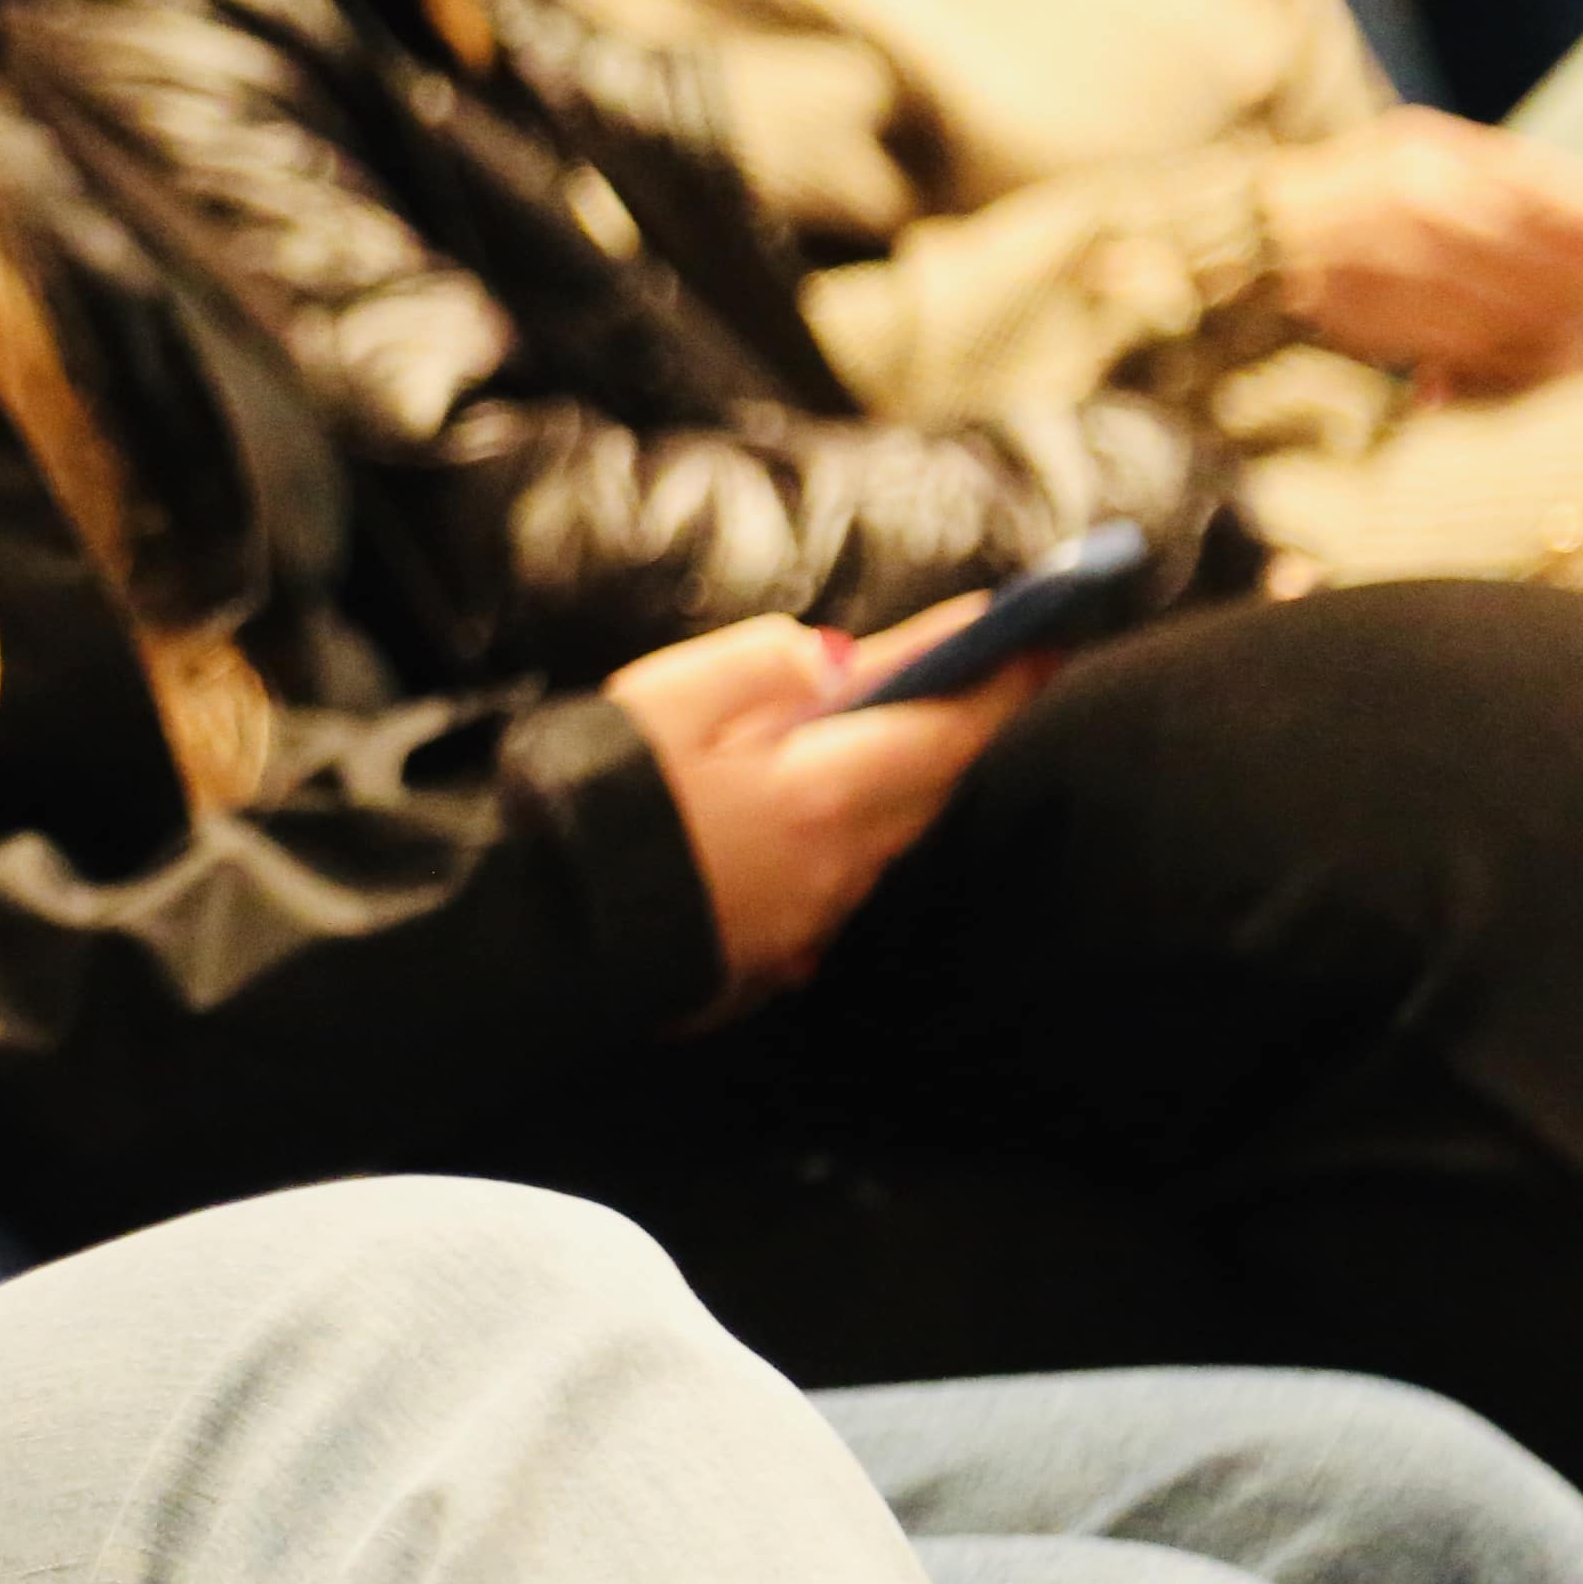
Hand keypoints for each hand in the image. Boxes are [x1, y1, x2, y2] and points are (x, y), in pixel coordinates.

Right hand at [605, 609, 1025, 1008]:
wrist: (534, 930)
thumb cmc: (593, 801)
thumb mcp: (668, 697)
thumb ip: (762, 665)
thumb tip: (835, 657)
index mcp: (823, 790)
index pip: (948, 727)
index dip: (1004, 678)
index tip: (1047, 633)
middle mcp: (840, 861)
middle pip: (930, 783)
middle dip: (954, 723)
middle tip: (968, 666)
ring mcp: (813, 914)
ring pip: (888, 831)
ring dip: (896, 777)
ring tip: (873, 727)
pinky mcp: (781, 949)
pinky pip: (842, 873)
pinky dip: (846, 829)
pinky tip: (802, 806)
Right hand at [1254, 112, 1582, 396]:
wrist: (1259, 237)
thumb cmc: (1360, 186)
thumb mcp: (1426, 145)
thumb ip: (1511, 170)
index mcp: (1443, 161)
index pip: (1565, 201)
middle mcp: (1427, 214)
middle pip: (1558, 264)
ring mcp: (1407, 273)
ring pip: (1527, 315)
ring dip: (1571, 326)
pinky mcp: (1392, 326)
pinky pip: (1484, 351)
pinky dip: (1520, 356)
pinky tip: (1535, 349)